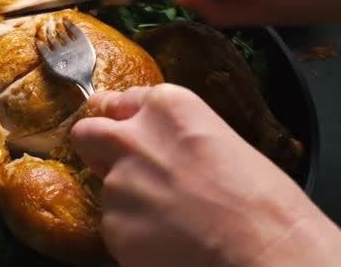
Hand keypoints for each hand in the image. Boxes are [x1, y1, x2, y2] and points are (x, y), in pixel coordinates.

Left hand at [70, 84, 340, 266]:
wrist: (264, 250)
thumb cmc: (260, 200)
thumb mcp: (218, 140)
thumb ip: (173, 133)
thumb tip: (154, 141)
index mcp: (166, 108)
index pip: (120, 101)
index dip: (122, 119)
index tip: (121, 126)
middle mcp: (133, 138)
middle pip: (88, 133)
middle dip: (96, 146)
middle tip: (112, 163)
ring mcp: (118, 182)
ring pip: (106, 187)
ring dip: (128, 200)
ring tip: (172, 218)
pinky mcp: (113, 224)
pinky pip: (115, 225)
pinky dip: (133, 233)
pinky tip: (167, 239)